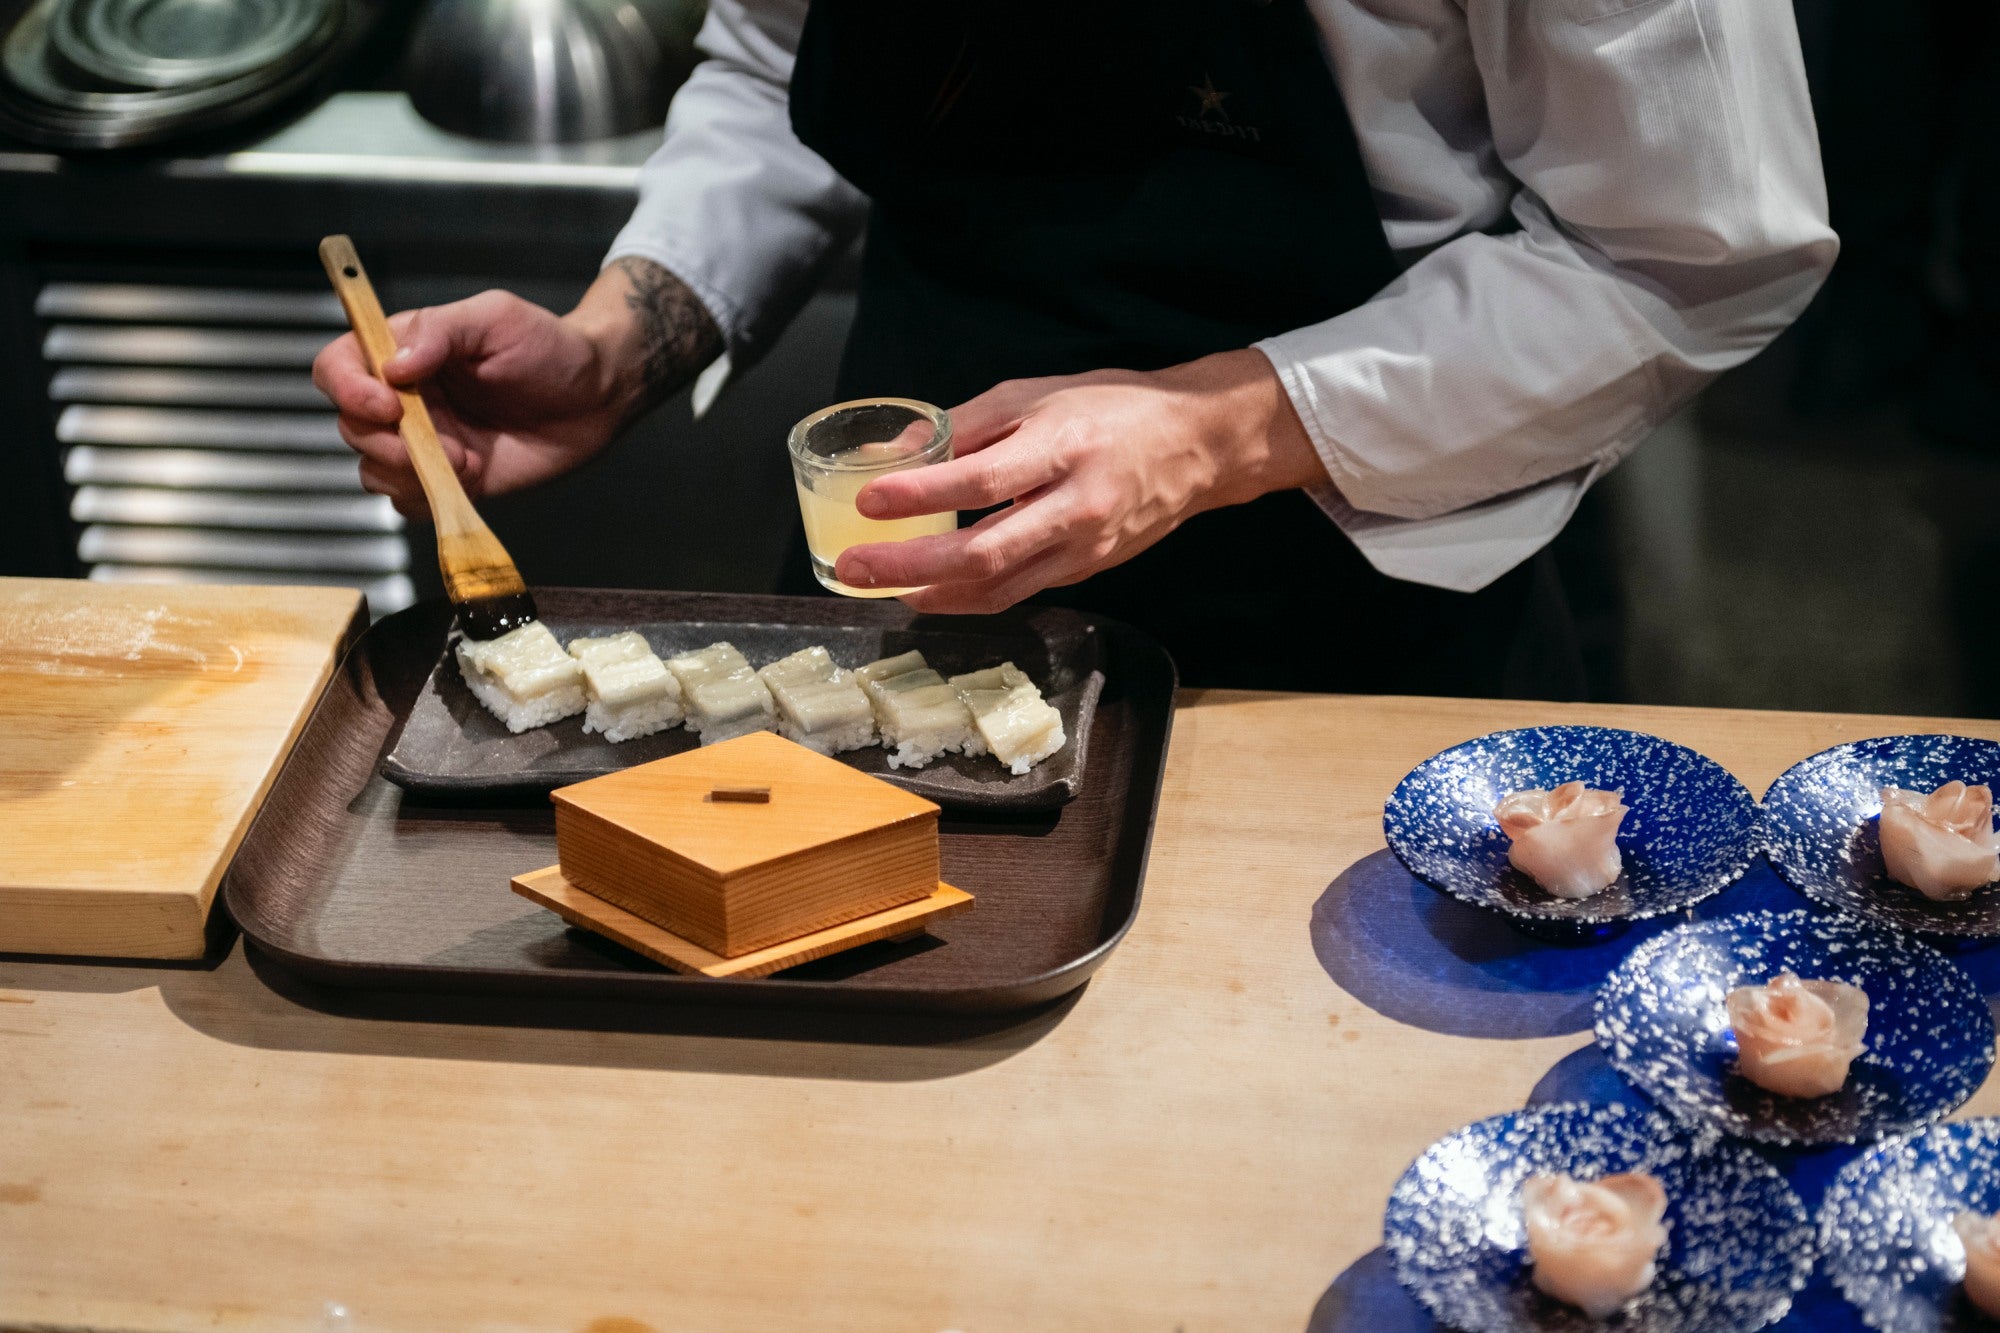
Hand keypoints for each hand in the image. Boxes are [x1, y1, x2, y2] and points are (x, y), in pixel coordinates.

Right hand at [311, 258, 719, 517]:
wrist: (597, 396)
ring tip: (464, 462)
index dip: (348, 388)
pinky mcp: (450, 479)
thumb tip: (394, 365)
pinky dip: (427, 499)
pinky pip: (410, 501)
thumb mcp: (495, 318)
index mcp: (404, 351)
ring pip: (373, 469)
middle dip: (386, 442)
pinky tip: (468, 480)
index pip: (338, 365)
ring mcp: (425, 442)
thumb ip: (440, 332)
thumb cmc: (549, 347)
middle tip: (441, 445)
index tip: (387, 403)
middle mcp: (404, 398)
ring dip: (408, 474)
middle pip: (351, 425)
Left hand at [833, 349, 1329, 613]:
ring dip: (932, 593)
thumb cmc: (1113, 411)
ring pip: (998, 587)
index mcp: (1060, 447)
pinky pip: (1018, 590)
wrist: (1198, 447)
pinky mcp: (1086, 572)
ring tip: (881, 588)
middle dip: (910, 565)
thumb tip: (896, 453)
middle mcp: (1074, 506)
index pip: (980, 479)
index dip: (920, 494)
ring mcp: (1083, 548)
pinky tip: (932, 590)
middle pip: (982, 552)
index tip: (869, 498)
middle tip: (856, 567)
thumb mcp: (1036, 395)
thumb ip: (964, 426)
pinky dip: (969, 596)